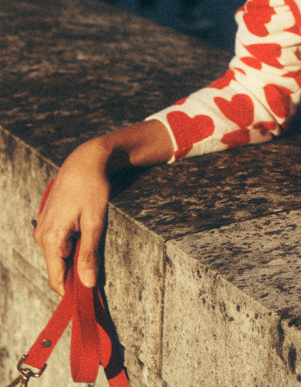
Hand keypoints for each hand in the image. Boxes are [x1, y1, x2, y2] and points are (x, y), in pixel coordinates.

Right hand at [33, 139, 110, 293]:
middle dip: (77, 271)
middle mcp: (42, 237)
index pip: (57, 279)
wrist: (84, 161)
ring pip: (60, 255)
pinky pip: (60, 242)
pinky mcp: (49, 222)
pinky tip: (86, 232)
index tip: (91, 296)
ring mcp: (43, 229)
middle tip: (101, 267)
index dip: (73, 290)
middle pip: (59, 268)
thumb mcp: (95, 222)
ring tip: (94, 241)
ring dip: (76, 255)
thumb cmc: (92, 188)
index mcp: (52, 240)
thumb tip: (88, 283)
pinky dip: (73, 243)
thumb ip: (89, 254)